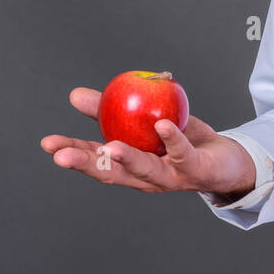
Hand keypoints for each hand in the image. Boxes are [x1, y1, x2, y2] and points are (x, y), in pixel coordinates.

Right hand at [40, 87, 255, 195]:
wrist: (226, 158)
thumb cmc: (181, 140)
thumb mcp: (143, 121)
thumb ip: (110, 110)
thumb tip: (74, 95)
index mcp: (131, 167)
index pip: (96, 161)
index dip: (72, 153)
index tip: (47, 144)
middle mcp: (146, 178)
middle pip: (112, 173)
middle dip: (86, 164)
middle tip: (60, 156)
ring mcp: (171, 177)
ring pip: (145, 170)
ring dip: (127, 159)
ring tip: (109, 147)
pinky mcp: (195, 169)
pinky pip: (182, 153)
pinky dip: (172, 139)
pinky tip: (161, 125)